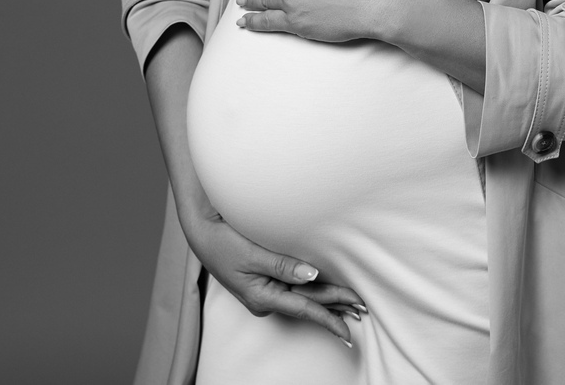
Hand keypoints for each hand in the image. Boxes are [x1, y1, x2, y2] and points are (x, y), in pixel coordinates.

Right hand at [182, 207, 365, 343]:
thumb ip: (283, 265)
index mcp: (263, 297)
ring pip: (303, 297)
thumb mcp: (252, 254)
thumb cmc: (222, 243)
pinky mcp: (265, 280)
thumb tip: (312, 274)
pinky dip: (313, 291)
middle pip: (307, 304)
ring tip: (351, 306)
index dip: (329, 318)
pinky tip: (324, 292)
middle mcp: (266, 298)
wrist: (201, 234)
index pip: (304, 309)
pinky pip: (295, 289)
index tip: (348, 331)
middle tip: (363, 309)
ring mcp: (265, 290)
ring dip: (327, 300)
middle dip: (335, 308)